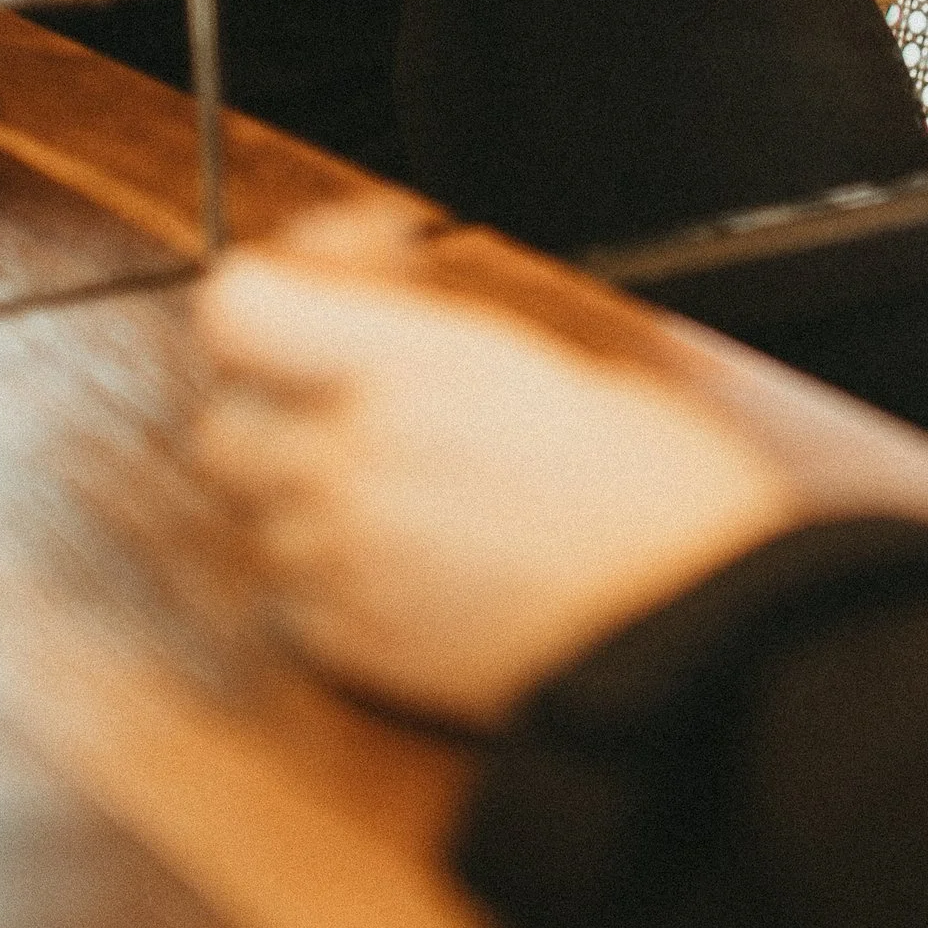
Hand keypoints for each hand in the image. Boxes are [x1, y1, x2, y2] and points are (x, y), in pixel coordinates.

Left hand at [193, 249, 802, 723]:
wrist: (702, 636)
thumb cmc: (669, 497)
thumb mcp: (569, 358)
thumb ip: (444, 338)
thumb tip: (389, 313)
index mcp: (410, 370)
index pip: (237, 307)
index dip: (282, 277)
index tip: (348, 274)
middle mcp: (351, 464)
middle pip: (224, 416)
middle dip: (277, 393)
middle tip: (358, 381)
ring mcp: (344, 565)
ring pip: (256, 513)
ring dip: (305, 486)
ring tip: (404, 476)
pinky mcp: (358, 653)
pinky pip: (293, 599)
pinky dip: (332, 572)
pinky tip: (415, 554)